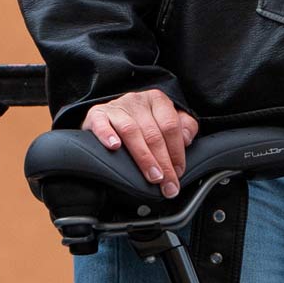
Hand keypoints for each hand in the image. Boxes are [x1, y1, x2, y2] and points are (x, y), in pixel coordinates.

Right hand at [80, 90, 198, 197]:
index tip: (178, 172)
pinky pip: (101, 124)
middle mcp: (136, 101)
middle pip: (153, 133)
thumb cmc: (141, 122)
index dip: (176, 151)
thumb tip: (186, 139)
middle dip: (162, 161)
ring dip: (143, 157)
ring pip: (131, 131)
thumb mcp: (166, 120)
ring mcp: (116, 107)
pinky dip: (107, 135)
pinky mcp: (96, 114)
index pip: (171, 126)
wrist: (109, 115)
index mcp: (157, 100)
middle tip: (166, 182)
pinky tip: (114, 147)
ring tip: (151, 175)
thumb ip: (184, 127)